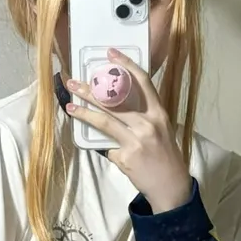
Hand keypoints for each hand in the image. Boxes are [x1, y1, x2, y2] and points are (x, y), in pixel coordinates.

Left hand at [65, 50, 191, 211]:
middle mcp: (148, 123)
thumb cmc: (166, 157)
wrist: (171, 186)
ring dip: (84, 112)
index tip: (110, 54)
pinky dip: (99, 144)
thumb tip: (114, 108)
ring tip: (70, 106)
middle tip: (73, 82)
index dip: (126, 66)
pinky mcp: (126, 156)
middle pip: (115, 101)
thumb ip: (142, 118)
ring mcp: (136, 140)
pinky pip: (106, 146)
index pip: (142, 82)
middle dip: (91, 90)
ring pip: (104, 121)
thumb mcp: (161, 131)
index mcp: (159, 113)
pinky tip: (89, 141)